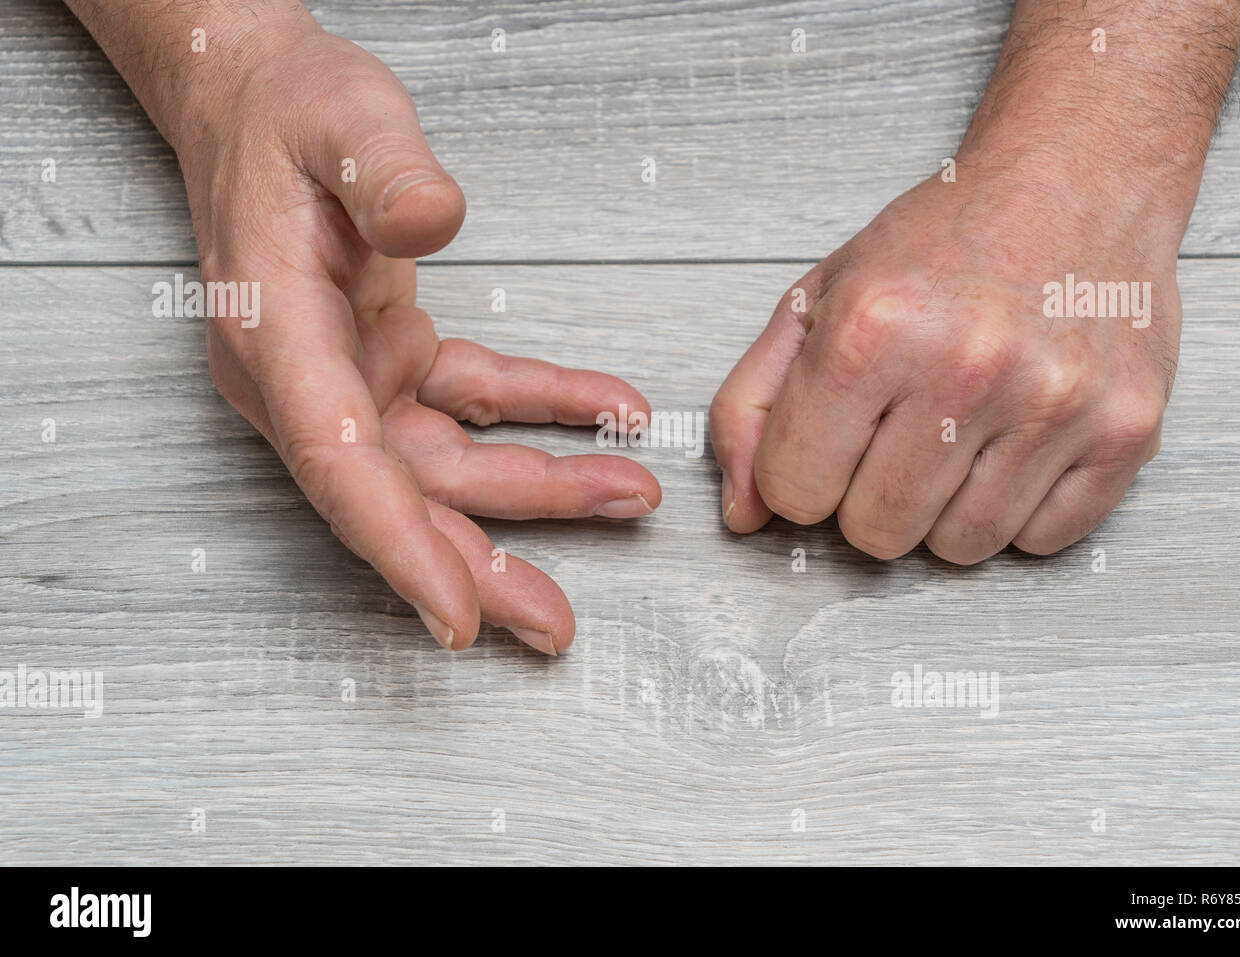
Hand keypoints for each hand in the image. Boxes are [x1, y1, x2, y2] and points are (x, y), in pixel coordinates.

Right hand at [185, 26, 659, 651]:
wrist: (261, 106)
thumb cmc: (286, 114)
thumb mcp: (339, 118)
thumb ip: (384, 170)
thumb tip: (437, 218)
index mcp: (276, 338)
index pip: (338, 464)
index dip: (398, 546)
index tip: (456, 615)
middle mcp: (307, 379)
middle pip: (396, 498)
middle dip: (479, 565)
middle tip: (554, 623)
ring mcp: (350, 378)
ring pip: (447, 465)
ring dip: (542, 486)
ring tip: (628, 491)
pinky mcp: (390, 361)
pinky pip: (477, 400)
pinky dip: (545, 407)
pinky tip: (607, 409)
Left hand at [710, 158, 1178, 563]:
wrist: (1075, 181)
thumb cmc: (943, 243)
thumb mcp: (815, 302)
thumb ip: (751, 409)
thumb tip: (743, 516)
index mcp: (872, 330)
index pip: (795, 492)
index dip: (802, 475)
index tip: (830, 440)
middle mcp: (967, 367)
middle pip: (876, 533)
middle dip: (870, 497)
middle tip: (897, 432)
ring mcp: (1055, 403)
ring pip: (959, 548)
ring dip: (944, 508)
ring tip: (958, 433)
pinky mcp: (1125, 430)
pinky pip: (1041, 541)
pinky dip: (1018, 510)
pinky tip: (1014, 444)